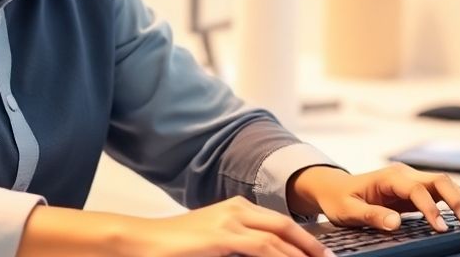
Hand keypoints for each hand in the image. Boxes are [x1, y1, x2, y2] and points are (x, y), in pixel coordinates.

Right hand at [119, 196, 328, 256]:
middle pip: (285, 226)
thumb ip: (236, 246)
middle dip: (311, 245)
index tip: (318, 252)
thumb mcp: (212, 243)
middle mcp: (236, 209)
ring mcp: (230, 221)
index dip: (302, 237)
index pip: (278, 222)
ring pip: (279, 237)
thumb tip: (262, 254)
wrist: (141, 242)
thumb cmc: (172, 247)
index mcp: (235, 208)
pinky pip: (263, 248)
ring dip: (302, 254)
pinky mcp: (222, 236)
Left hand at [288, 163, 459, 233]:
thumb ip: (371, 215)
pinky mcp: (417, 191)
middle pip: (439, 180)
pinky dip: (458, 201)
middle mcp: (405, 175)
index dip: (430, 207)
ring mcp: (413, 181)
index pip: (417, 189)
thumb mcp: (349, 210)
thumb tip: (395, 222)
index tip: (439, 227)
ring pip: (445, 185)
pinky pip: (442, 193)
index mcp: (389, 177)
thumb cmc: (340, 198)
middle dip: (456, 199)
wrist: (335, 189)